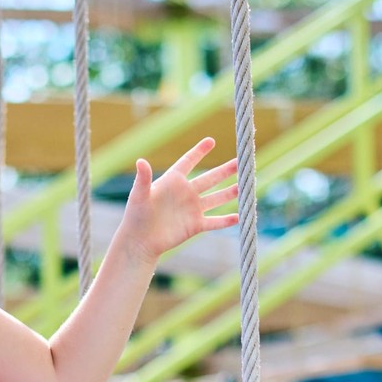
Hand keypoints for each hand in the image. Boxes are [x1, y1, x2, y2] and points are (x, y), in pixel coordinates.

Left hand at [120, 136, 240, 264]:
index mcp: (172, 181)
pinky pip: (214, 221)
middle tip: (241, 161)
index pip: (188, 161)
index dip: (199, 151)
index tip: (211, 141)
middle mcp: (186, 193)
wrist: (140, 241)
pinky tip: (239, 216)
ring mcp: (192, 209)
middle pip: (210, 178)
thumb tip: (140, 161)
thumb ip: (143, 178)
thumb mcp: (139, 195)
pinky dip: (226, 220)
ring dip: (230, 192)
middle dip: (226, 170)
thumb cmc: (135, 216)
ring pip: (216, 198)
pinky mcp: (195, 225)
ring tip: (245, 185)